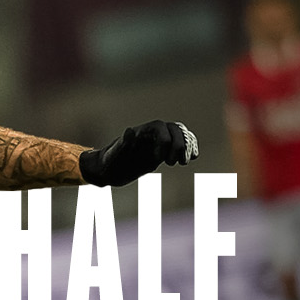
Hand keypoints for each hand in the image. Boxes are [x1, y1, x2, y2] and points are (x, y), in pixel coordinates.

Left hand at [80, 121, 198, 187]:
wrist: (107, 170)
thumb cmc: (108, 163)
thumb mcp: (113, 155)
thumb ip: (122, 144)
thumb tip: (130, 131)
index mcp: (142, 131)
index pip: (161, 128)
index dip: (165, 142)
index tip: (159, 160)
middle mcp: (152, 134)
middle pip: (175, 130)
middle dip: (179, 145)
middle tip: (175, 163)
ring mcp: (158, 142)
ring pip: (181, 136)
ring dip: (188, 146)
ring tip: (184, 162)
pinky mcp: (162, 152)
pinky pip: (180, 145)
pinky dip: (189, 148)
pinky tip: (192, 157)